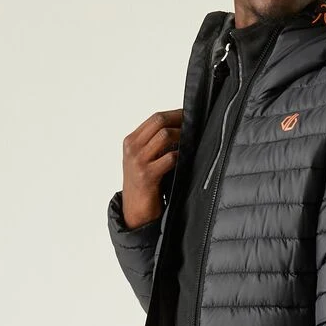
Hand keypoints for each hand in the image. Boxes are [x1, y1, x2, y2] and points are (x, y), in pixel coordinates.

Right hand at [121, 108, 183, 228]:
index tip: (189, 114)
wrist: (136, 211)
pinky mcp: (147, 176)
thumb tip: (181, 128)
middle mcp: (132, 148)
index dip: (175, 114)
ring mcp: (138, 161)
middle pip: (159, 121)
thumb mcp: (144, 160)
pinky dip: (181, 154)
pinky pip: (170, 158)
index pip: (154, 118)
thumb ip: (155, 144)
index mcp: (130, 141)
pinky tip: (187, 157)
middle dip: (180, 120)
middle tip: (195, 123)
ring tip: (192, 139)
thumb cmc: (145, 185)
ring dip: (182, 136)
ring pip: (164, 135)